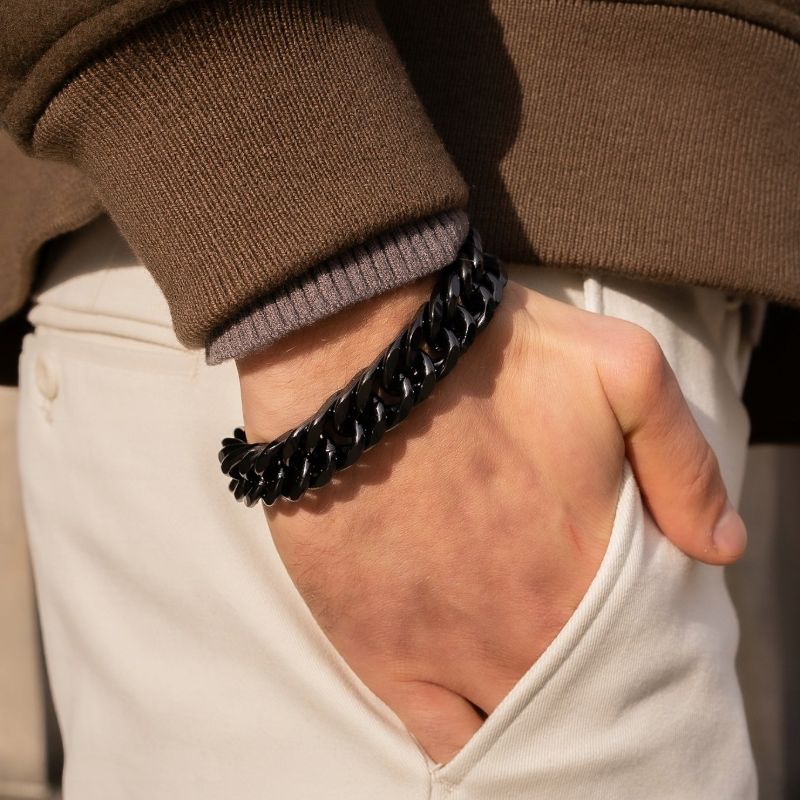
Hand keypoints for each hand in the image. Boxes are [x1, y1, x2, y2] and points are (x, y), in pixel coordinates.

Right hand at [237, 277, 746, 763]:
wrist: (355, 356)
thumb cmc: (484, 355)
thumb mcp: (621, 368)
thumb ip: (683, 459)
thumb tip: (720, 545)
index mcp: (591, 568)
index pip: (647, 648)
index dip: (650, 650)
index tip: (640, 639)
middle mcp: (526, 627)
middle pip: (585, 696)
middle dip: (599, 689)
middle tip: (591, 667)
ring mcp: (448, 650)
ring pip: (519, 729)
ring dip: (540, 721)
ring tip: (543, 701)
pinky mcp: (378, 649)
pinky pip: (440, 739)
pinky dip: (472, 747)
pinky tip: (483, 726)